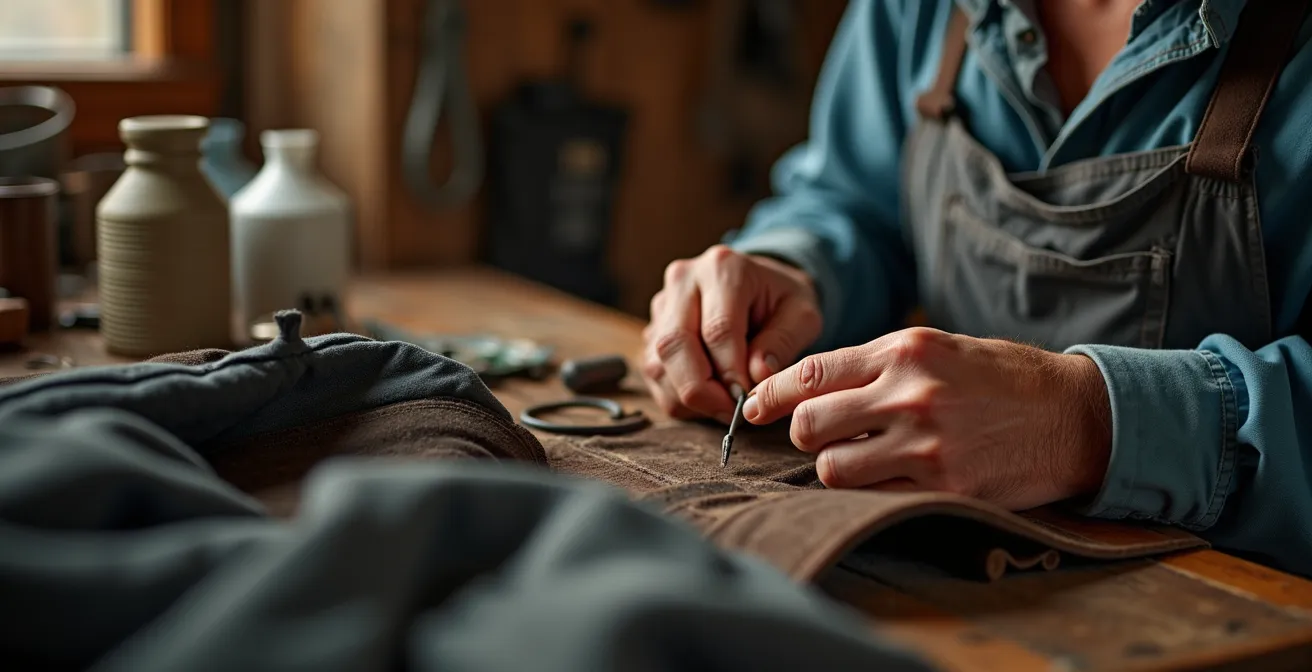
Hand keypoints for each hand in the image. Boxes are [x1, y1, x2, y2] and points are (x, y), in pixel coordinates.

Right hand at [642, 245, 822, 423]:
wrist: (760, 287)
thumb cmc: (781, 302)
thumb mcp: (802, 315)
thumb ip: (783, 342)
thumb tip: (756, 376)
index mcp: (723, 269)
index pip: (718, 330)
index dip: (731, 373)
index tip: (749, 399)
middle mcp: (684, 280)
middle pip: (675, 345)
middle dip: (702, 390)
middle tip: (731, 413)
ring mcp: (662, 306)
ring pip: (658, 364)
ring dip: (689, 398)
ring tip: (723, 406)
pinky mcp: (652, 330)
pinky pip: (654, 375)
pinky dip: (678, 398)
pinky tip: (708, 398)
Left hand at [742, 327, 1112, 509]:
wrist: (1076, 416)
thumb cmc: (1003, 378)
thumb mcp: (941, 348)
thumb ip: (878, 364)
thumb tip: (814, 386)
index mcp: (905, 351)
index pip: (812, 372)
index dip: (772, 393)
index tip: (755, 407)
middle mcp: (909, 393)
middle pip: (810, 423)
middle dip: (802, 434)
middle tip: (816, 437)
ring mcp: (926, 442)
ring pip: (833, 467)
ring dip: (833, 467)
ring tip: (855, 459)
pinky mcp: (944, 484)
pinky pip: (873, 495)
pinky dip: (866, 491)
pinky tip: (882, 480)